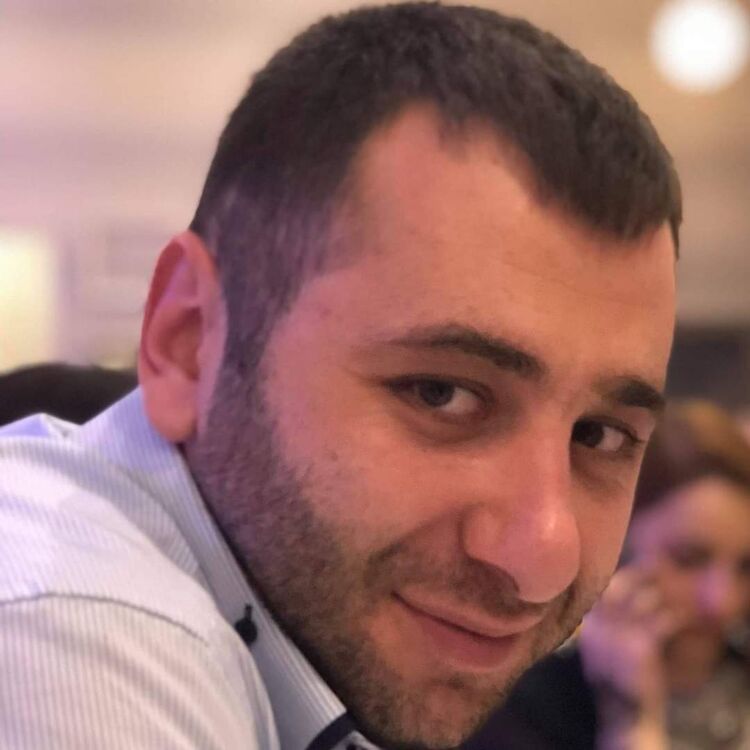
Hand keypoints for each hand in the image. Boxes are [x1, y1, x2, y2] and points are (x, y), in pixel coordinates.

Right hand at [578, 565, 684, 747]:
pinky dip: (676, 616)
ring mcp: (618, 636)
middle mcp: (599, 628)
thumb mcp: (600, 647)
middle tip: (656, 564)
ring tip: (674, 588)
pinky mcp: (640, 647)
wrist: (626, 713)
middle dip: (640, 575)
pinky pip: (662, 622)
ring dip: (662, 594)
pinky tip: (684, 615)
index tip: (634, 567)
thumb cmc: (616, 676)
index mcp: (587, 627)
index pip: (600, 592)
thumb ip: (602, 621)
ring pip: (644, 602)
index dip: (620, 577)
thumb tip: (611, 592)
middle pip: (621, 590)